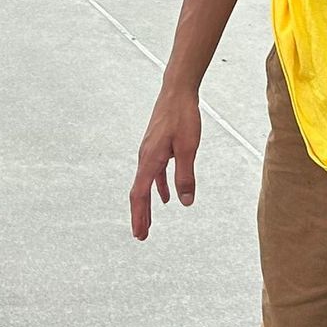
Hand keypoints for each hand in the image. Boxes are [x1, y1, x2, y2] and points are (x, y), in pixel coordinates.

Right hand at [130, 87, 202, 239]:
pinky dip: (159, 187)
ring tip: (150, 222)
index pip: (140, 194)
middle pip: (139, 192)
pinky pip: (155, 173)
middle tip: (141, 235)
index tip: (139, 234)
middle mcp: (145, 157)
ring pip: (146, 184)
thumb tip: (185, 202)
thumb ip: (185, 176)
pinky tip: (167, 197)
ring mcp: (150, 151)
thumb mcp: (188, 148)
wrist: (177, 91)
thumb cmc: (182, 116)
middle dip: (140, 215)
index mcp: (149, 159)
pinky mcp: (157, 146)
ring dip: (148, 204)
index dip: (140, 216)